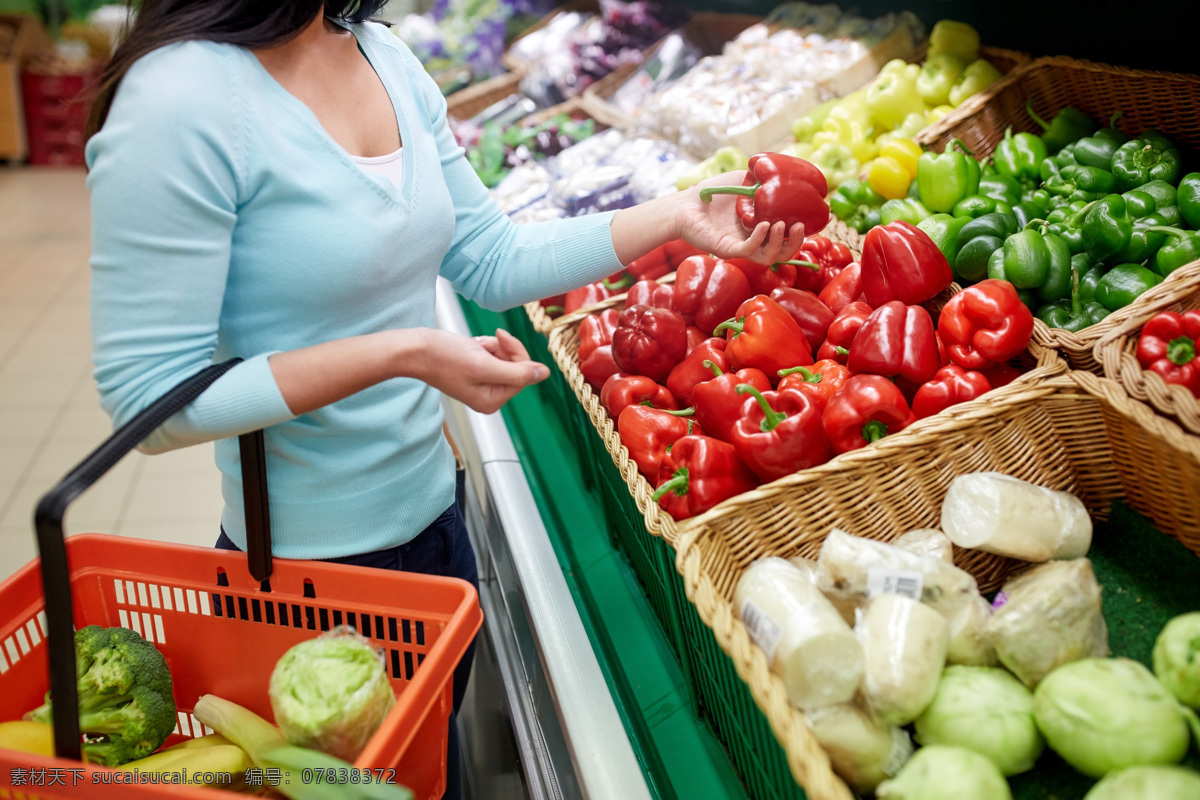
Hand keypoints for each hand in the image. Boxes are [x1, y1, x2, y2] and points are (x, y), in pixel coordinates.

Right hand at [415, 328, 547, 413]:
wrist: (415, 350)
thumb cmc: (444, 357)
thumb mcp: (484, 364)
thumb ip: (517, 372)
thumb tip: (544, 373)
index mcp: (492, 400)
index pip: (523, 374)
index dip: (516, 352)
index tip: (500, 337)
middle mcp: (488, 396)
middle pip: (515, 366)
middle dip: (501, 349)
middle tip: (483, 344)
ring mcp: (481, 384)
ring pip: (504, 357)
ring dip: (490, 346)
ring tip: (471, 347)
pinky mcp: (474, 372)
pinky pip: (491, 354)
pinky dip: (482, 346)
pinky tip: (468, 347)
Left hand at [674, 171, 806, 264]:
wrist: (685, 203)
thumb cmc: (712, 192)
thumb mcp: (744, 179)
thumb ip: (764, 177)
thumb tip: (789, 169)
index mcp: (762, 227)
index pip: (788, 235)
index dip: (805, 231)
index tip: (823, 218)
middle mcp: (754, 241)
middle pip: (783, 252)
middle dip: (797, 242)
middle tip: (802, 226)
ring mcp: (741, 247)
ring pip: (769, 257)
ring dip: (780, 244)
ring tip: (784, 226)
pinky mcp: (727, 250)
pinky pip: (748, 250)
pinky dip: (759, 239)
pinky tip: (764, 226)